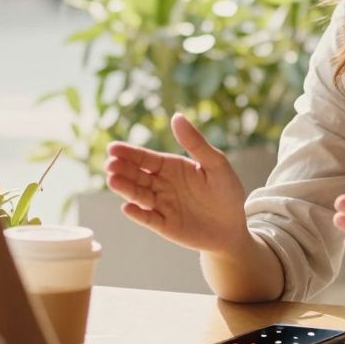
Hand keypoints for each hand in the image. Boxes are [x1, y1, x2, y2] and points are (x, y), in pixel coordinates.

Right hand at [105, 114, 248, 253]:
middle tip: (110, 164)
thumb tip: (176, 116)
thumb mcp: (216, 164)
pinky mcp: (165, 225)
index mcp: (171, 167)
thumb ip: (196, 143)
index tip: (113, 148)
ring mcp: (162, 205)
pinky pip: (149, 219)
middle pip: (137, 176)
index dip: (129, 153)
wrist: (233, 227)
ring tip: (113, 180)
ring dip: (125, 188)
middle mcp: (162, 185)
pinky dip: (139, 214)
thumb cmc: (226, 191)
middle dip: (123, 170)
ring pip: (139, 196)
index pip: (146, 158)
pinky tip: (128, 207)